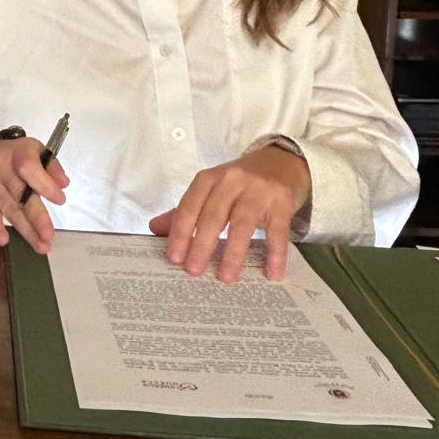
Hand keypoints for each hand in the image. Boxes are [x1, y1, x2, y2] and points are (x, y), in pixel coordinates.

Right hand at [0, 138, 69, 253]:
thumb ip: (52, 166)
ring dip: (25, 230)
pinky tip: (3, 240)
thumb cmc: (16, 156)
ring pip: (9, 209)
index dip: (45, 185)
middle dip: (36, 217)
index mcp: (18, 154)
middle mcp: (1, 169)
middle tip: (49, 235)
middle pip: (20, 195)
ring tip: (41, 246)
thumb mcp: (36, 151)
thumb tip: (63, 184)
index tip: (60, 201)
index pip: (30, 169)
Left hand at [148, 144, 311, 282]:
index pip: (189, 206)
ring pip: (242, 223)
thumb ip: (187, 209)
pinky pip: (277, 231)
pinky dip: (274, 253)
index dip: (180, 232)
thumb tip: (155, 229)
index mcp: (209, 178)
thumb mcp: (212, 189)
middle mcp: (232, 180)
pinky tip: (271, 273)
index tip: (174, 257)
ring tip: (226, 277)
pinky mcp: (283, 200)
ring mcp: (259, 190)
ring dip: (233, 252)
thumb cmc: (242, 181)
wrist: (283, 160)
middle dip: (202, 244)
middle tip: (194, 270)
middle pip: (213, 215)